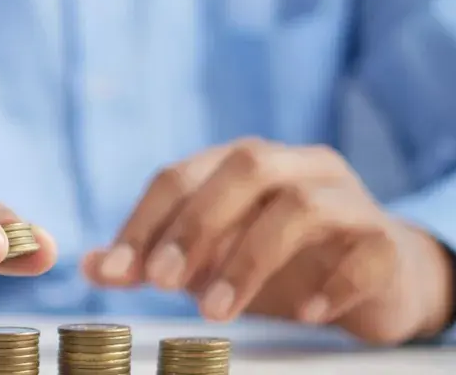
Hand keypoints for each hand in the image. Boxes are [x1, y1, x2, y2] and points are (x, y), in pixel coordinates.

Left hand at [83, 138, 452, 344]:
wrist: (373, 275)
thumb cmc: (279, 260)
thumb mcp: (208, 258)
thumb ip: (154, 258)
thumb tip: (91, 266)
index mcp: (242, 164)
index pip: (181, 175)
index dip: (144, 220)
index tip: (115, 270)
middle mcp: (295, 166)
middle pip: (244, 168)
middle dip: (195, 225)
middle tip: (162, 282)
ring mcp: (345, 198)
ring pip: (300, 206)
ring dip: (249, 259)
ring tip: (217, 312)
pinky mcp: (385, 240)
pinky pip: (366, 251)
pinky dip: (332, 283)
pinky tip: (304, 313)